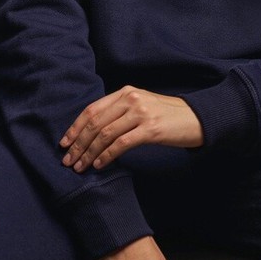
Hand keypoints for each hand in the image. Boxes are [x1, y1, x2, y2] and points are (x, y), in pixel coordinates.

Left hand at [59, 86, 202, 172]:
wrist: (196, 119)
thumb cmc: (167, 116)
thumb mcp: (142, 105)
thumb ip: (120, 111)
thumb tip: (92, 132)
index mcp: (126, 92)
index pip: (92, 109)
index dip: (75, 127)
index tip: (64, 144)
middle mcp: (131, 99)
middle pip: (95, 123)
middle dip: (78, 144)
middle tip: (68, 161)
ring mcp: (141, 113)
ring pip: (105, 135)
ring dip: (89, 154)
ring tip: (81, 167)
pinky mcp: (150, 129)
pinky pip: (120, 144)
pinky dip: (106, 156)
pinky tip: (100, 165)